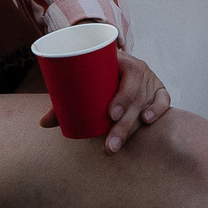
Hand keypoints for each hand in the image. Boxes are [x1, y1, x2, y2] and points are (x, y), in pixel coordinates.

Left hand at [41, 46, 170, 153]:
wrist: (117, 63)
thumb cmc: (97, 76)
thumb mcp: (85, 82)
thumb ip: (65, 101)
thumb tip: (43, 123)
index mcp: (122, 61)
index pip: (128, 76)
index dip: (122, 96)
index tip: (110, 115)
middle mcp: (140, 69)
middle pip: (135, 98)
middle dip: (123, 125)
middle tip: (109, 144)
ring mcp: (151, 80)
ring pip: (146, 105)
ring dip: (132, 128)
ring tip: (115, 146)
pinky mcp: (159, 91)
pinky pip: (164, 101)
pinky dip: (158, 110)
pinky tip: (148, 122)